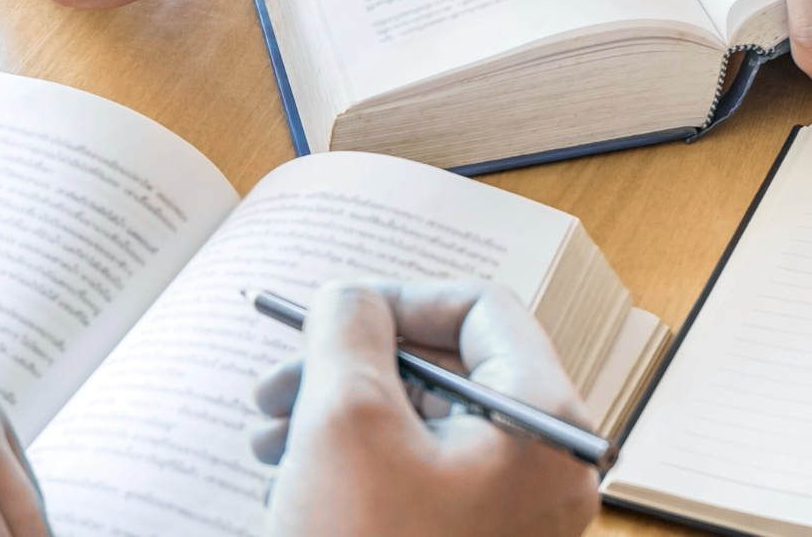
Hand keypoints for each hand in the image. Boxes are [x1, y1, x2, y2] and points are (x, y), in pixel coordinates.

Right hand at [249, 281, 598, 536]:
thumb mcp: (345, 422)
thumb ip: (348, 331)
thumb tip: (349, 296)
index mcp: (545, 426)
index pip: (485, 311)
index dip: (399, 298)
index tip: (329, 311)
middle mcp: (545, 469)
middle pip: (450, 371)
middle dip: (351, 367)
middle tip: (275, 382)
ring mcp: (513, 516)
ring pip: (424, 428)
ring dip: (337, 417)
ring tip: (265, 439)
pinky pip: (420, 481)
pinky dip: (355, 467)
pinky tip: (289, 483)